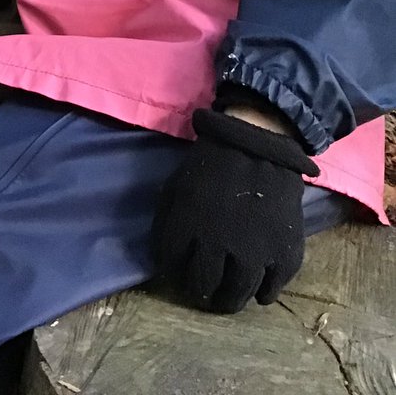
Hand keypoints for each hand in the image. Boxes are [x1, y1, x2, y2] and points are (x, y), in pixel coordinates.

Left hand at [152, 108, 319, 313]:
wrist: (257, 145)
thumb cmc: (212, 165)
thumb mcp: (176, 187)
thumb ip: (166, 223)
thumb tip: (162, 259)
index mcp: (187, 225)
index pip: (172, 265)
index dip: (173, 271)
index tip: (179, 271)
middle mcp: (218, 246)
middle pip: (204, 287)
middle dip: (200, 291)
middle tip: (204, 290)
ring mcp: (254, 253)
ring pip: (236, 296)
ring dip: (228, 300)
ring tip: (227, 297)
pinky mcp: (284, 255)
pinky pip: (270, 292)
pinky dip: (262, 294)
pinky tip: (257, 290)